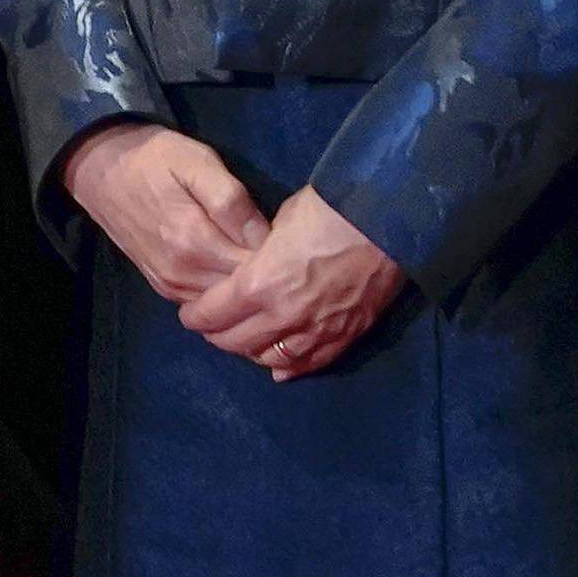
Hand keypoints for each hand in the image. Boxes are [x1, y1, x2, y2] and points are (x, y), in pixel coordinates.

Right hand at [58, 121, 267, 306]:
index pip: (255, 267)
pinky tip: (235, 274)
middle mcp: (182, 273)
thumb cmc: (154, 158)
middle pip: (242, 291)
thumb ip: (231, 200)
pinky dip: (224, 295)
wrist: (100, 169)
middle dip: (266, 278)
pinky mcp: (163, 288)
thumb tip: (264, 236)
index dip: (278, 256)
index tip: (290, 241)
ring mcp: (171, 285)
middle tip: (283, 255)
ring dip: (246, 290)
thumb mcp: (197, 161)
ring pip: (224, 304)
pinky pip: (204, 304)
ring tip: (263, 265)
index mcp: (194, 240)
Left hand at [179, 186, 400, 380]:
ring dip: (250, 351)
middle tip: (211, 326)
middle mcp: (283, 316)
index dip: (196, 316)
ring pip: (269, 358)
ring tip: (242, 341)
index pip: (213, 314)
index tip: (189, 313)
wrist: (388, 220)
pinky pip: (308, 363)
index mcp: (260, 284)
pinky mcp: (343, 337)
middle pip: (236, 342)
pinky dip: (288, 367)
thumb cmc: (329, 209)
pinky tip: (277, 367)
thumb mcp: (279, 222)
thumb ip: (258, 252)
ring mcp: (315, 332)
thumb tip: (251, 262)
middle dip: (217, 335)